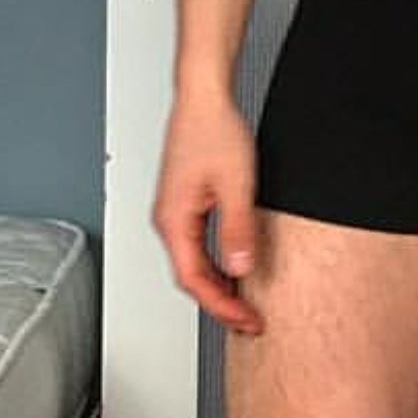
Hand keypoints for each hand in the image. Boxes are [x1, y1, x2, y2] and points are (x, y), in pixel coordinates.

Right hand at [151, 96, 264, 334]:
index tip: (246, 320)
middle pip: (190, 277)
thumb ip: (238, 229)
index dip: (222, 307)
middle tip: (250, 319)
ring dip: (218, 285)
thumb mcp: (237, 184)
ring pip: (193, 263)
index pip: (193, 281)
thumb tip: (240, 269)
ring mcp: (174, 212)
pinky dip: (215, 264)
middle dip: (220, 303)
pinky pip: (196, 246)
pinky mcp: (184, 203)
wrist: (204, 98)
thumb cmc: (214, 130)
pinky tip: (233, 268)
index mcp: (173, 220)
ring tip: (244, 301)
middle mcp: (167, 220)